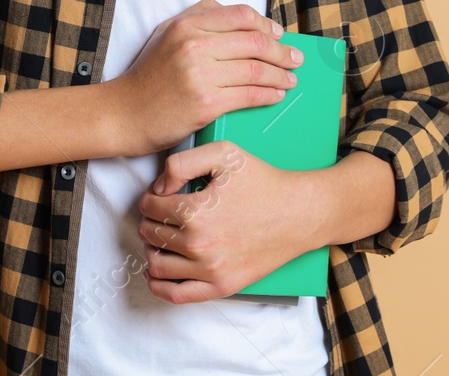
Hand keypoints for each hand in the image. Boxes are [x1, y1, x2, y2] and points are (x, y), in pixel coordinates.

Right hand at [110, 0, 302, 155]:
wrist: (124, 113)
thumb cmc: (148, 76)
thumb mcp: (166, 33)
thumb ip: (198, 16)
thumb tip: (238, 14)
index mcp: (187, 25)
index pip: (240, 16)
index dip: (266, 25)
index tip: (279, 36)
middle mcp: (194, 45)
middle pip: (254, 41)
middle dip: (282, 52)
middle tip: (295, 60)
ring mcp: (200, 75)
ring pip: (256, 69)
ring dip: (280, 75)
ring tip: (290, 80)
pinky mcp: (206, 104)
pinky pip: (249, 95)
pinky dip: (269, 95)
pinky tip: (276, 96)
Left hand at [136, 139, 320, 302]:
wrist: (299, 213)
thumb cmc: (263, 181)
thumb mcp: (223, 153)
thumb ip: (181, 163)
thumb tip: (159, 188)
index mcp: (194, 212)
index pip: (149, 206)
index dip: (151, 195)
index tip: (161, 193)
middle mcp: (199, 245)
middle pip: (150, 233)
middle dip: (150, 220)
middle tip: (162, 212)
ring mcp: (210, 270)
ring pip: (157, 264)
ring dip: (151, 248)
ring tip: (161, 236)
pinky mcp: (221, 286)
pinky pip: (176, 295)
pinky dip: (158, 286)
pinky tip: (154, 273)